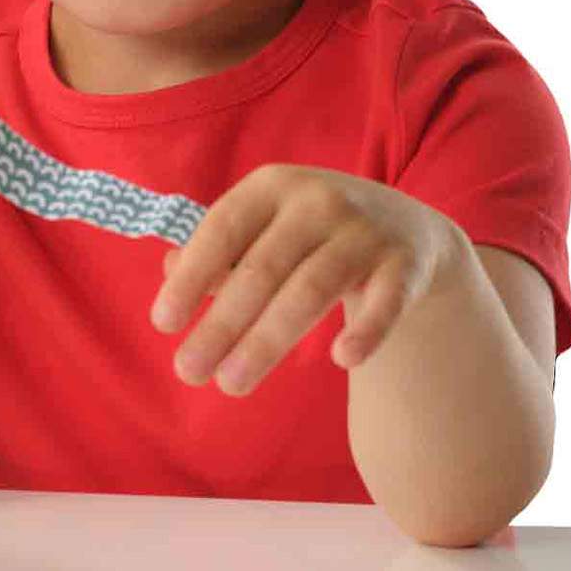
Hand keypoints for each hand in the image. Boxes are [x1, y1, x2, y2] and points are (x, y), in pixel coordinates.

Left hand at [150, 165, 465, 394]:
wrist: (407, 227)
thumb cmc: (307, 235)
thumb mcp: (261, 229)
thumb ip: (216, 251)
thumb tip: (169, 270)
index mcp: (270, 187)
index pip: (222, 229)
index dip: (191, 277)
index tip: (163, 325)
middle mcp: (317, 201)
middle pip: (262, 270)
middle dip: (221, 324)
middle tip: (187, 371)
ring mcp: (365, 231)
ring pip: (310, 291)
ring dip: (267, 342)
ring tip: (231, 384)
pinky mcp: (407, 265)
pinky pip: (387, 302)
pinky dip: (368, 330)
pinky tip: (343, 359)